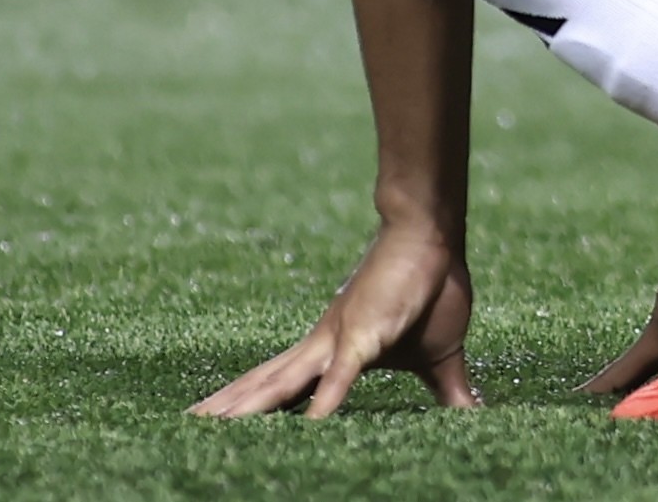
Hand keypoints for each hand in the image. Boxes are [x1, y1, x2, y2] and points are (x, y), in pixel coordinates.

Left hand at [192, 216, 477, 416]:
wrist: (432, 233)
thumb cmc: (432, 290)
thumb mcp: (438, 357)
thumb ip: (447, 392)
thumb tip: (472, 415)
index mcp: (330, 350)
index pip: (278, 385)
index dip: (247, 402)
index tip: (213, 422)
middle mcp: (320, 346)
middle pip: (263, 386)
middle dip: (225, 408)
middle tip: (185, 424)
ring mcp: (337, 342)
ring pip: (282, 384)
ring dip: (247, 408)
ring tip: (207, 426)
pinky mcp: (366, 336)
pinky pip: (342, 376)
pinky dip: (327, 401)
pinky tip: (313, 424)